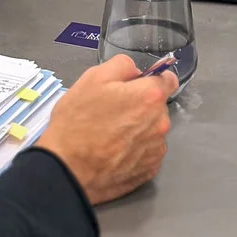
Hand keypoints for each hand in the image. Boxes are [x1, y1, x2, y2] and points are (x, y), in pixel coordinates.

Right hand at [39, 56, 175, 204]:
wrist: (68, 169)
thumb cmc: (78, 120)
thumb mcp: (92, 78)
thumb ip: (122, 66)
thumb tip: (136, 72)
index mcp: (150, 96)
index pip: (169, 80)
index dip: (153, 79)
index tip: (137, 85)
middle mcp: (161, 123)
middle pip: (157, 107)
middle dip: (141, 105)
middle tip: (113, 111)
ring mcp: (156, 150)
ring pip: (153, 130)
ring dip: (139, 128)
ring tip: (111, 135)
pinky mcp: (150, 171)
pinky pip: (148, 152)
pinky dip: (136, 150)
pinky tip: (115, 152)